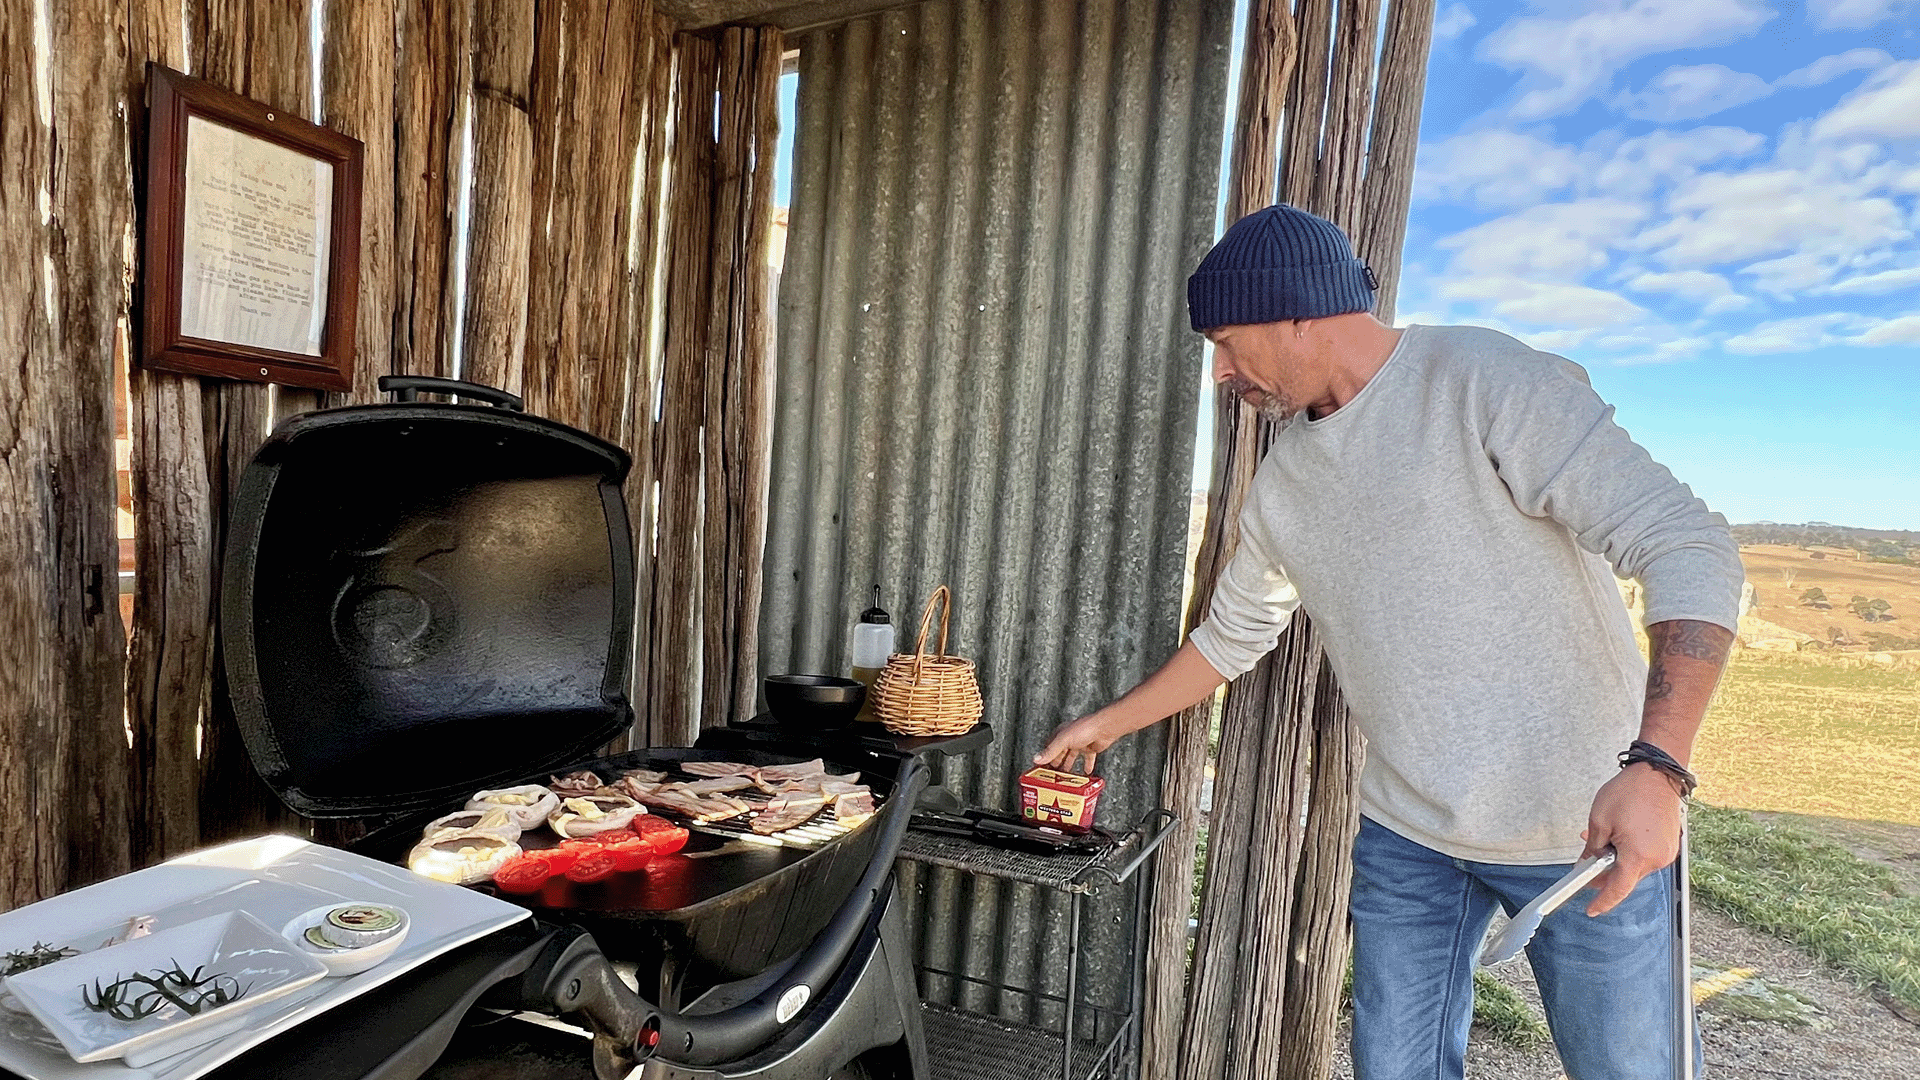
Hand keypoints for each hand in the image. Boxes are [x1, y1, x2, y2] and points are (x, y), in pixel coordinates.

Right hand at [1034, 712, 1125, 773]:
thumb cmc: (1084, 728)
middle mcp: (1069, 738)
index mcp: (1060, 734)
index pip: (1049, 747)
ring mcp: (1080, 744)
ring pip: (1072, 757)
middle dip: (1056, 764)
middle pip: (1060, 754)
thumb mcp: (1063, 740)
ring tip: (1066, 776)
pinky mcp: (1090, 749)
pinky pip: (1087, 759)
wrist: (1104, 729)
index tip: (1042, 767)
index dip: (1045, 757)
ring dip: (1069, 766)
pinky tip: (1086, 772)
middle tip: (1053, 774)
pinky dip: (1086, 766)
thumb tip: (1037, 758)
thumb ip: (1051, 751)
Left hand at [1580, 763, 1683, 915]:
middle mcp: (1657, 859)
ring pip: (1634, 866)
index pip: (1618, 890)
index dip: (1603, 901)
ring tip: (1604, 835)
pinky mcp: (1669, 845)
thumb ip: (1591, 850)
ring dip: (1617, 857)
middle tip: (1588, 857)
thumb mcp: (1599, 821)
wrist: (1658, 774)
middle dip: (1605, 870)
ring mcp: (1666, 852)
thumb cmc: (1630, 792)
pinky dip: (1630, 850)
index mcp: (1639, 856)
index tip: (1592, 909)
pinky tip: (1620, 834)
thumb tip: (1585, 866)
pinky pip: (1645, 855)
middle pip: (1625, 877)